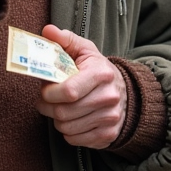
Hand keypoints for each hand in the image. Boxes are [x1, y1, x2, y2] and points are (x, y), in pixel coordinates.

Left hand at [36, 25, 127, 148]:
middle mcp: (109, 97)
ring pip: (66, 128)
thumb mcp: (84, 50)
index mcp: (101, 73)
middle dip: (47, 107)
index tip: (44, 89)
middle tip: (45, 100)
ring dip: (56, 120)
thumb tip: (47, 31)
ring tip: (59, 108)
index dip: (49, 93)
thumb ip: (64, 39)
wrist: (125, 92)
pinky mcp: (108, 135)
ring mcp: (110, 118)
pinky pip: (74, 140)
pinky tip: (72, 119)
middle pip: (64, 112)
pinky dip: (67, 132)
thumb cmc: (97, 70)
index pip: (68, 91)